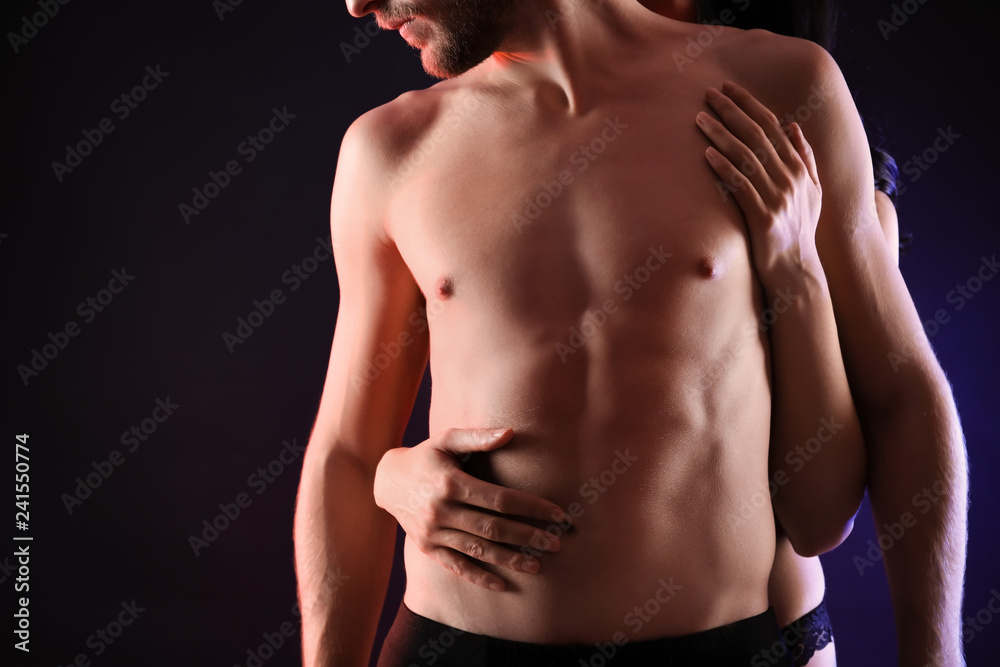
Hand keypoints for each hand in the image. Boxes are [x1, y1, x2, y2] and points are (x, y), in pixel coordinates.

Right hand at [373, 427, 567, 590]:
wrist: (388, 481)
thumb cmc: (426, 456)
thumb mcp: (447, 439)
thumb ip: (478, 438)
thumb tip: (511, 433)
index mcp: (451, 483)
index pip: (500, 500)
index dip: (531, 507)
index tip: (557, 514)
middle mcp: (441, 511)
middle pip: (494, 528)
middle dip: (528, 537)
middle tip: (556, 543)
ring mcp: (433, 533)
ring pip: (479, 550)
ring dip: (510, 559)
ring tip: (538, 565)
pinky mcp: (427, 548)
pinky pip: (457, 566)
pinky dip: (479, 577)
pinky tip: (502, 584)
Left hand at [696, 81, 823, 290]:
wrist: (797, 270)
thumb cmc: (799, 231)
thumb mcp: (811, 192)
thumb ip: (805, 158)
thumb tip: (793, 126)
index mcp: (800, 168)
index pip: (772, 126)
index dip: (750, 105)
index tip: (729, 88)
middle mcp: (792, 178)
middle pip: (757, 135)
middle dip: (732, 111)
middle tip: (709, 93)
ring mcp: (778, 198)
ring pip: (746, 157)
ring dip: (721, 134)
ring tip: (700, 118)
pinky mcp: (763, 218)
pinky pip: (740, 186)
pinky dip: (724, 168)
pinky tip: (707, 154)